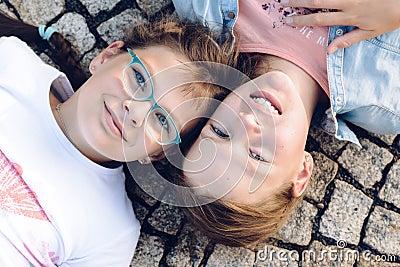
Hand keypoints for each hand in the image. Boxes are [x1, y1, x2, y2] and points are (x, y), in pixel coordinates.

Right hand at [281, 0, 399, 53]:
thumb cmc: (389, 18)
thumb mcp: (370, 33)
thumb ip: (348, 40)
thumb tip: (329, 50)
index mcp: (349, 16)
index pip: (320, 18)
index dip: (302, 19)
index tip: (289, 20)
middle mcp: (349, 2)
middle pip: (318, 0)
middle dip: (299, 1)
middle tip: (284, 1)